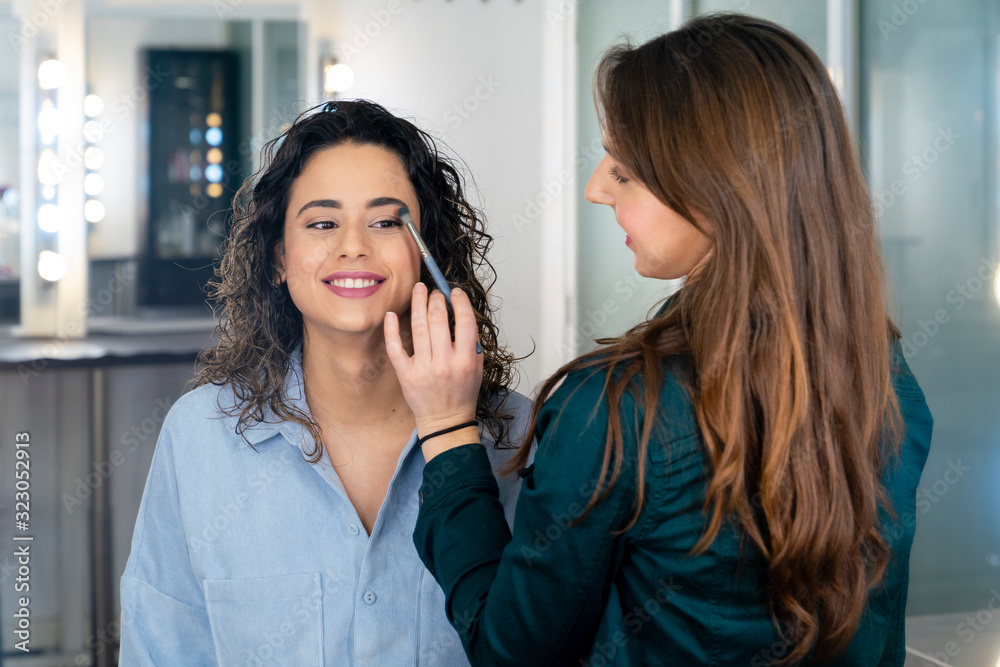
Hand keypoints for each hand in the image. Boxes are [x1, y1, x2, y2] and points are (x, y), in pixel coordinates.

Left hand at [384, 283, 483, 459]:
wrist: (446, 421)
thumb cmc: (462, 392)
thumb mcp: (476, 367)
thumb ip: (471, 342)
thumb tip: (460, 312)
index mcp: (465, 360)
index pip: (465, 322)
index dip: (460, 302)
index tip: (455, 293)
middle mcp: (444, 363)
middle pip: (439, 321)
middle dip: (436, 300)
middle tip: (435, 292)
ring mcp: (423, 369)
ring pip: (418, 329)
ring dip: (418, 305)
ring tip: (418, 291)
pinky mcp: (406, 375)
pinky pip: (396, 348)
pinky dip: (392, 330)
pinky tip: (391, 314)